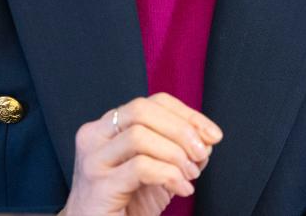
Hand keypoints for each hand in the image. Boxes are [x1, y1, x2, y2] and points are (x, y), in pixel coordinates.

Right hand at [61, 92, 222, 215]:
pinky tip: (182, 188)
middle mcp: (94, 136)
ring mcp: (93, 161)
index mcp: (108, 125)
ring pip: (140, 136)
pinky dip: (169, 175)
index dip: (187, 114)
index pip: (152, 102)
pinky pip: (140, 167)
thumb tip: (207, 138)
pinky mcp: (98, 187)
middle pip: (142, 110)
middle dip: (181, 129)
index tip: (212, 134)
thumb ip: (178, 149)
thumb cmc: (127, 202)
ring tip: (190, 175)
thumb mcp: (157, 168)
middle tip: (202, 154)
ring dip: (175, 154)